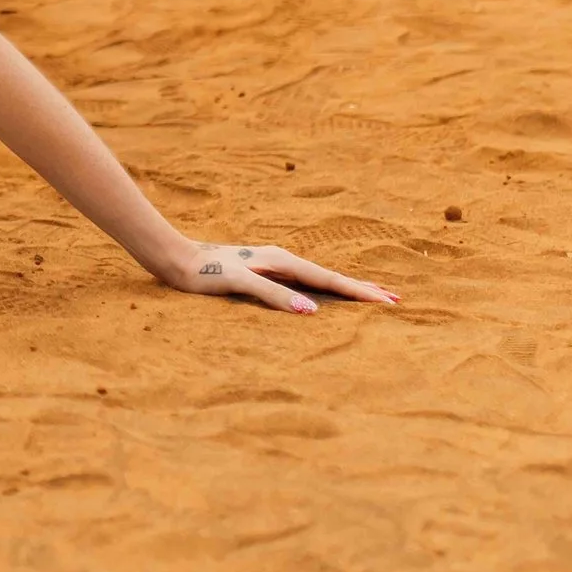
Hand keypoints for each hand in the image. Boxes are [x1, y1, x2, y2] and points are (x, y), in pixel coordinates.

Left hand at [166, 240, 399, 312]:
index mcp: (281, 262)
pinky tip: (326, 295)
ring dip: (347, 288)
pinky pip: (304, 282)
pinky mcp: (263, 273)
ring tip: (370, 295)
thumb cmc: (204, 272)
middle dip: (363, 288)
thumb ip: (273, 296)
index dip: (359, 293)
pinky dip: (325, 289)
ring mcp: (273, 266)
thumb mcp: (238, 284)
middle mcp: (281, 260)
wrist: (176, 259)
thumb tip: (312, 311)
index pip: (330, 280)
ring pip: (320, 279)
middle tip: (396, 299)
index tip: (388, 302)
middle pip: (331, 276)